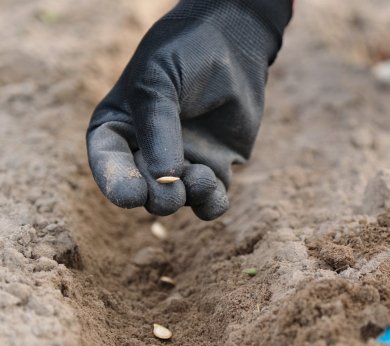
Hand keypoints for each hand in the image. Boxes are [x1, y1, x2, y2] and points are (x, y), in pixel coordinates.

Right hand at [87, 0, 290, 219]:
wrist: (231, 46)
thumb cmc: (184, 57)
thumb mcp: (157, 82)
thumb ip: (158, 129)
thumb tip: (166, 178)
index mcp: (118, 129)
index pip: (108, 165)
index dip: (117, 185)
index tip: (132, 195)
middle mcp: (147, 151)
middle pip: (144, 191)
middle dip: (157, 195)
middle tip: (172, 188)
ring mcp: (182, 163)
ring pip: (177, 200)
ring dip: (186, 197)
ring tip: (200, 178)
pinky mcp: (214, 168)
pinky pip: (209, 202)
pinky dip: (211, 204)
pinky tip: (214, 191)